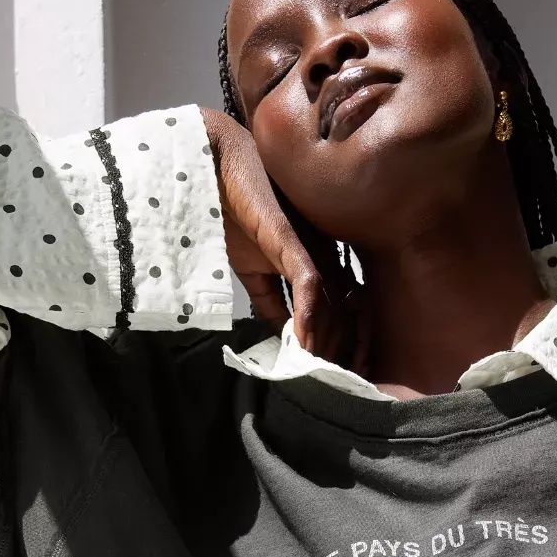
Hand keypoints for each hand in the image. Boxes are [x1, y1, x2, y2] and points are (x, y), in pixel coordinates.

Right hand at [201, 108, 360, 362]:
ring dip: (323, 346)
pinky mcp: (292, 242)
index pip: (341, 315)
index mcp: (319, 263)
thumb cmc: (236, 211)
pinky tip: (303, 344)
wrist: (214, 167)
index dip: (341, 349)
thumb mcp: (254, 270)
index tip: (334, 377)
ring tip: (316, 376)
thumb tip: (283, 336)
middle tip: (332, 388)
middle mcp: (324, 257)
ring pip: (330, 309)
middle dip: (338, 356)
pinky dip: (309, 318)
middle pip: (342, 318)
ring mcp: (312, 249)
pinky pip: (309, 286)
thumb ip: (271, 302)